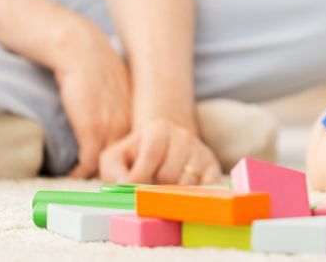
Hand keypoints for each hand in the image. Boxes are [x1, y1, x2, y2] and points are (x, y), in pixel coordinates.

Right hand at [51, 16, 131, 178]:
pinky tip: (72, 178)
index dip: (130, 167)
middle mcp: (128, 125)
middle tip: (106, 192)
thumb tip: (116, 123)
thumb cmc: (96, 68)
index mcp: (136, 117)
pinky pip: (88, 163)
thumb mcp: (119, 90)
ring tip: (86, 188)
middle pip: (129, 164)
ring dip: (97, 179)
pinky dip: (79, 174)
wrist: (81, 50)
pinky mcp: (91, 129)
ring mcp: (111, 128)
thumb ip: (121, 110)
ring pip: (109, 167)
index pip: (140, 154)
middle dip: (119, 179)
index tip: (121, 178)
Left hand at [99, 118, 221, 184]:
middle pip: (169, 173)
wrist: (164, 149)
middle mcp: (184, 136)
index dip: (140, 177)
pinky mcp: (213, 167)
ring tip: (164, 190)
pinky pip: (206, 188)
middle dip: (156, 188)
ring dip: (173, 194)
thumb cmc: (135, 157)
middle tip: (149, 189)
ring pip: (187, 184)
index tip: (133, 189)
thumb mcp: (115, 158)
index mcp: (158, 129)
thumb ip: (113, 170)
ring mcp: (200, 151)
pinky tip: (182, 196)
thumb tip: (125, 184)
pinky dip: (194, 196)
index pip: (152, 154)